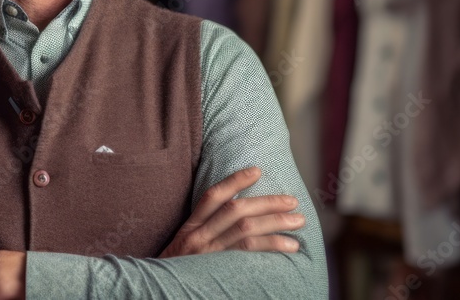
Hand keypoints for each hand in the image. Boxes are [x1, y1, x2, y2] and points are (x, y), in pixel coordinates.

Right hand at [159, 166, 303, 256]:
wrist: (161, 291)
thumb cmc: (176, 270)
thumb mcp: (183, 246)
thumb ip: (204, 232)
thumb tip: (235, 219)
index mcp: (190, 227)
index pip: (213, 196)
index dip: (235, 181)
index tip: (257, 171)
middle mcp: (199, 236)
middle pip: (236, 210)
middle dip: (267, 202)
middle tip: (292, 201)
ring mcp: (209, 254)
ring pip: (246, 230)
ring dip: (275, 223)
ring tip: (298, 222)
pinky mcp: (219, 269)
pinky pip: (248, 254)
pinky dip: (271, 247)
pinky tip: (289, 246)